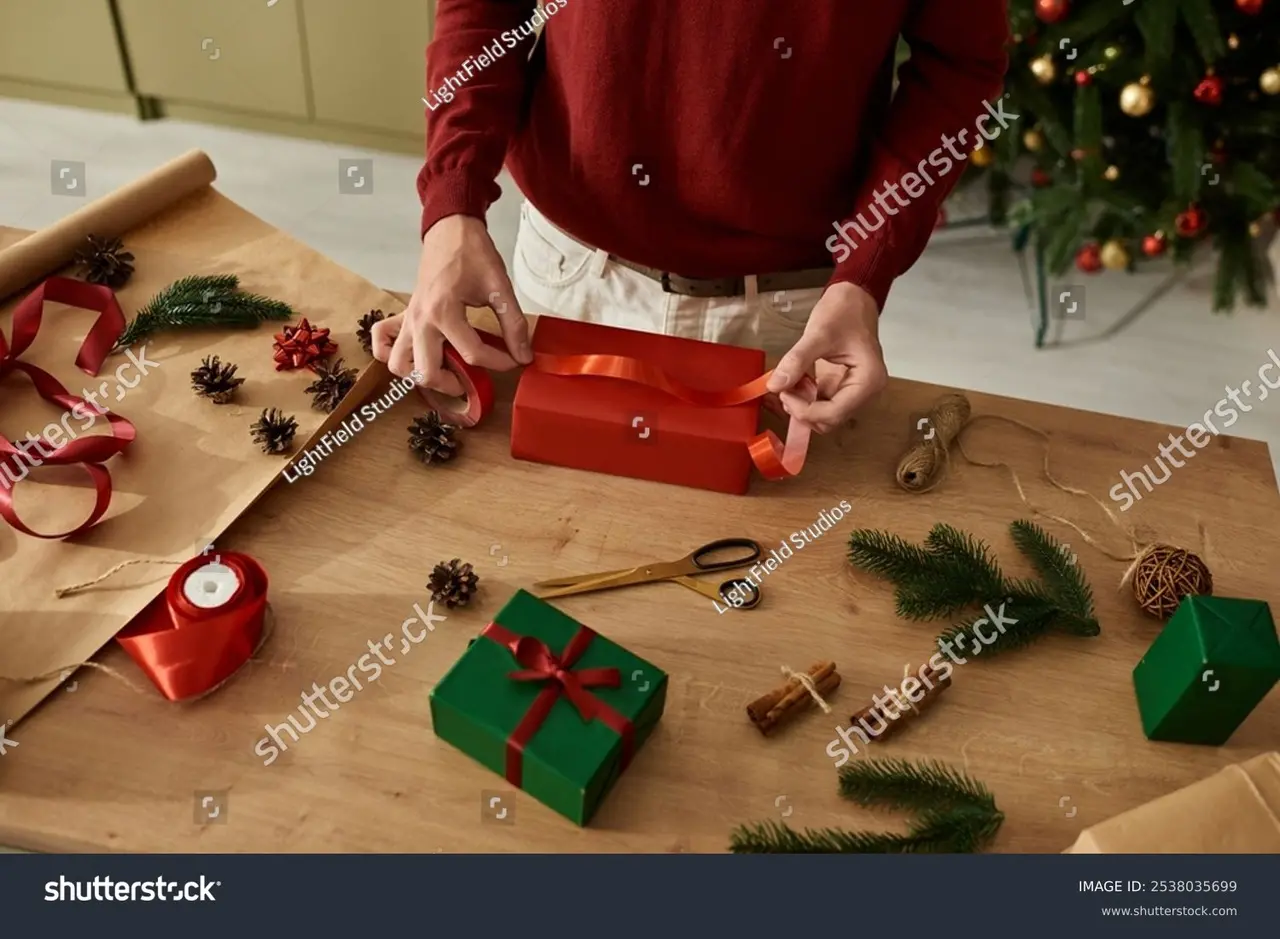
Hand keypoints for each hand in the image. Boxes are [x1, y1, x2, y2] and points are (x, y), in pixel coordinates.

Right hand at [372, 215, 531, 395]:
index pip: (473, 354)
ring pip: (399, 365)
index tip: (515, 359)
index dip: (500, 362)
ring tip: (445, 370)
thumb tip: (524, 356)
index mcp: (445, 312)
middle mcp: (420, 321)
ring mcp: (408, 319)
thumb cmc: (473, 254)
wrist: (450, 229)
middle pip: (427, 372)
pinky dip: (391, 354)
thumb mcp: (500, 288)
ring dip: (420, 375)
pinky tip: (415, 355)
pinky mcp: (403, 315)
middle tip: (473, 378)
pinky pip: (382, 342)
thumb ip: (513, 325)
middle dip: (454, 383)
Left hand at [765, 282, 886, 432]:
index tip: (784, 393)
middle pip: (830, 420)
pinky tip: (789, 384)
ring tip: (785, 385)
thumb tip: (774, 385)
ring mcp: (852, 391)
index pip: (835, 414)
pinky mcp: (840, 387)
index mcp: (868, 381)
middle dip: (802, 411)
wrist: (854, 298)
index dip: (806, 411)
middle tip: (783, 390)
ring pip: (823, 416)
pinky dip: (802, 400)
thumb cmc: (845, 312)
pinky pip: (819, 404)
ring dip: (801, 407)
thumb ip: (796, 360)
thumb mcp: (818, 333)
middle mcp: (864, 392)